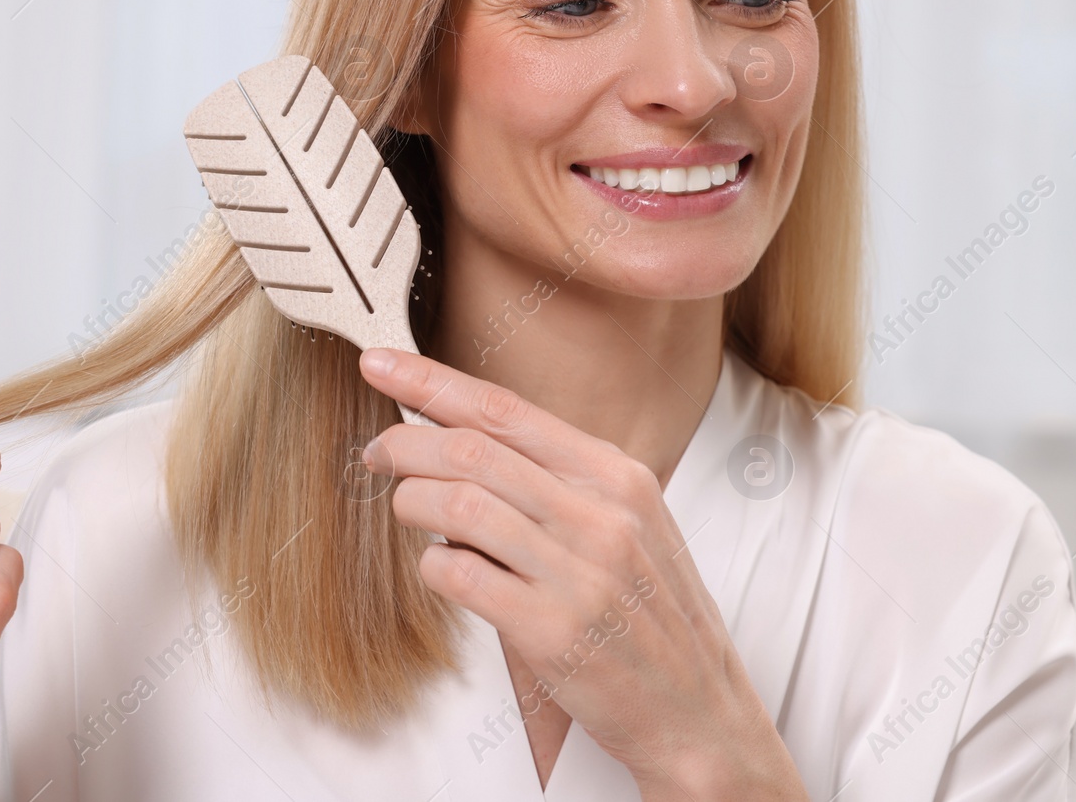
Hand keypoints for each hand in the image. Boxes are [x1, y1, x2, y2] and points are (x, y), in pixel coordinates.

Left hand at [358, 348, 807, 800]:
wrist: (700, 712)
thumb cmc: (654, 616)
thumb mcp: (630, 526)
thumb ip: (563, 483)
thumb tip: (469, 442)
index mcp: (618, 476)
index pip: (506, 408)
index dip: (432, 381)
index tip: (380, 363)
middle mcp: (601, 513)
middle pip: (472, 450)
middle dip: (405, 442)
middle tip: (375, 452)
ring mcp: (579, 571)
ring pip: (457, 506)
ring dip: (410, 502)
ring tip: (404, 510)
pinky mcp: (551, 629)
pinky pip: (459, 575)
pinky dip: (432, 566)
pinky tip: (441, 569)